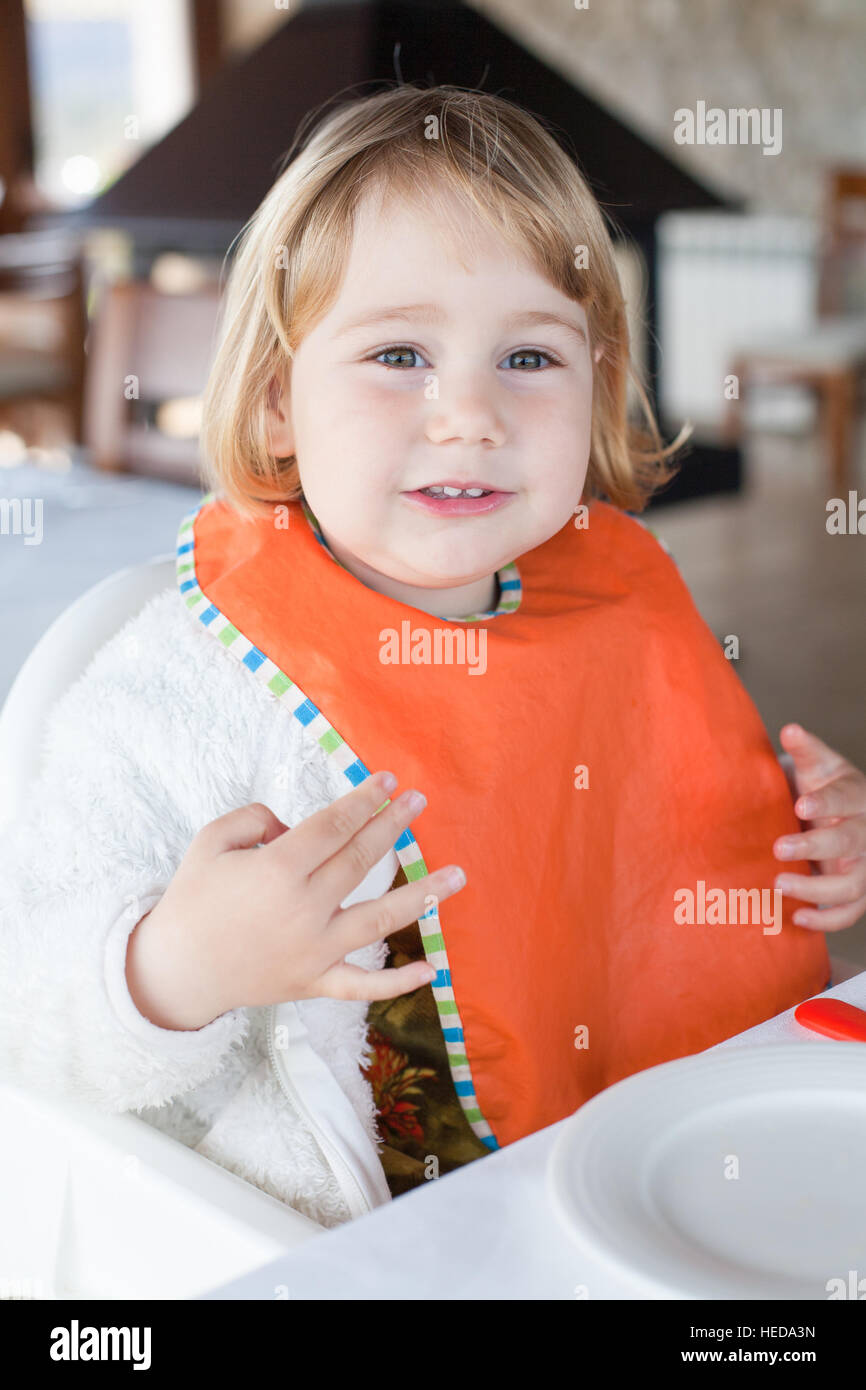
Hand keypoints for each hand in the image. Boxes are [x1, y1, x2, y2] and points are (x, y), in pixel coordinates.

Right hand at [126, 771, 464, 1028]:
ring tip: (458, 875)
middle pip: (361, 860)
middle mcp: (303, 910)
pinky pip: (364, 985)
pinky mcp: (314, 981)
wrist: (175, 971)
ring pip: (380, 920)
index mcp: (277, 871)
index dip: (364, 800)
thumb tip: (294, 826)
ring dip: (423, 895)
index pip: (334, 826)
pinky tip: (432, 968)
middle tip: (419, 802)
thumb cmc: (193, 900)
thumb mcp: (210, 842)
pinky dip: (398, 982)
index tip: (388, 781)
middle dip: (393, 826)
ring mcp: (314, 950)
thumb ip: (254, 818)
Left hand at [773, 723, 865, 931]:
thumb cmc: (819, 788)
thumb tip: (791, 730)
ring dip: (817, 889)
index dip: (826, 803)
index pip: (846, 799)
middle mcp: (865, 833)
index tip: (801, 804)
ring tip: (778, 884)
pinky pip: (849, 914)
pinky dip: (827, 921)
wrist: (827, 814)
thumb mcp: (816, 767)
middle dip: (816, 846)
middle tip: (779, 847)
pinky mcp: (857, 893)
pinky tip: (798, 918)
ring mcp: (863, 866)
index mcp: (857, 797)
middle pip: (851, 842)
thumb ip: (806, 751)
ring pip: (852, 885)